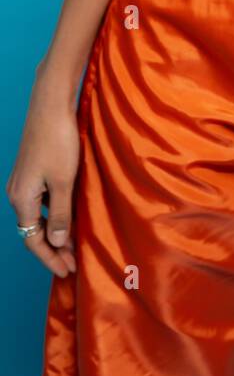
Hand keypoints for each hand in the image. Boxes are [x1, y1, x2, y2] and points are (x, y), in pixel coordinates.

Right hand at [6, 73, 80, 277]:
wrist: (50, 104)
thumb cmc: (59, 140)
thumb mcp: (63, 181)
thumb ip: (60, 213)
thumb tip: (56, 243)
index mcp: (21, 199)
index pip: (34, 240)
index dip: (51, 258)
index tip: (68, 271)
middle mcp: (17, 193)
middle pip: (33, 231)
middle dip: (53, 249)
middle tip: (73, 263)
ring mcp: (23, 181)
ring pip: (37, 216)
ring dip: (55, 231)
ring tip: (74, 244)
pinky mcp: (32, 170)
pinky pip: (40, 202)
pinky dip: (53, 214)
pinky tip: (69, 215)